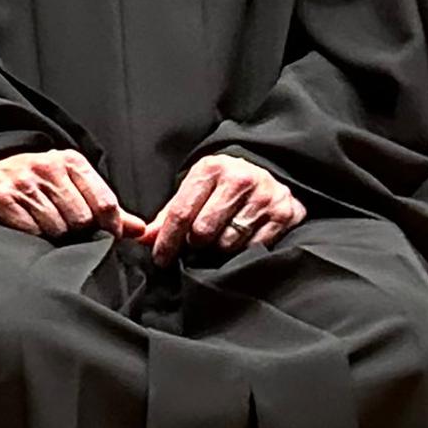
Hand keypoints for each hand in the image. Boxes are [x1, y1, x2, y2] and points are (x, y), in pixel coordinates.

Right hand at [0, 148, 129, 240]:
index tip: (107, 237)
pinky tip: (28, 227)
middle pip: (82, 219)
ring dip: (55, 236)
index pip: (105, 203)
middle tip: (68, 231)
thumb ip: (107, 208)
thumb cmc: (39, 183)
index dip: (110, 227)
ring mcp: (23, 182)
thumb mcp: (74, 186)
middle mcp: (47, 167)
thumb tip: (141, 231)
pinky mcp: (1, 198)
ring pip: (57, 228)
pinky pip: (31, 232)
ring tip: (46, 227)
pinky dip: (33, 236)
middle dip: (78, 232)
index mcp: (72, 161)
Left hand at [128, 153, 304, 261]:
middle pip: (203, 231)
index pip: (181, 213)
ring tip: (220, 237)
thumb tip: (144, 238)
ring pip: (228, 242)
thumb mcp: (196, 189)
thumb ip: (169, 214)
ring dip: (218, 248)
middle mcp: (239, 179)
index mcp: (211, 169)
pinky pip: (253, 247)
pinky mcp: (283, 213)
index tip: (160, 259)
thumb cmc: (223, 186)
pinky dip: (242, 249)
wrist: (269, 174)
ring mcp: (264, 196)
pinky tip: (241, 238)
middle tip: (196, 243)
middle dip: (194, 244)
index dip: (167, 241)